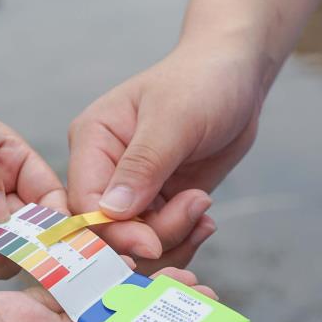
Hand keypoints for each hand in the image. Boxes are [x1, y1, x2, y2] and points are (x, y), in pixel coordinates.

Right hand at [68, 42, 268, 267]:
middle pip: (110, 231)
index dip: (113, 232)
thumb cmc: (203, 82)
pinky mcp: (159, 203)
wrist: (237, 76)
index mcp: (93, 140)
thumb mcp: (174, 119)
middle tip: (196, 210)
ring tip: (203, 205)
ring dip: (174, 236)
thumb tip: (111, 211)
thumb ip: (143, 166)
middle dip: (152, 236)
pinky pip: (163, 238)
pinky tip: (205, 218)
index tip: (152, 244)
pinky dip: (186, 236)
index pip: (84, 203)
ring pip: (137, 242)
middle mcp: (105, 169)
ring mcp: (132, 190)